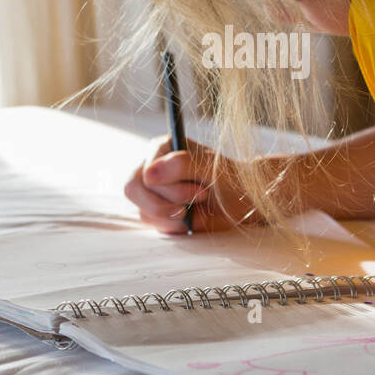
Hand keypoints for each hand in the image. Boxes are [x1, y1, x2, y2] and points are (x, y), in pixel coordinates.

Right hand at [122, 135, 254, 234]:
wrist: (240, 198)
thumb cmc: (228, 178)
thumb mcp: (210, 168)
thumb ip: (181, 165)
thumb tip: (149, 173)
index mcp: (161, 147)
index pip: (145, 172)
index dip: (170, 188)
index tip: (201, 192)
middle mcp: (151, 166)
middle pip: (133, 190)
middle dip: (165, 205)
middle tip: (194, 205)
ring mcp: (150, 190)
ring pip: (143, 210)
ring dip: (173, 216)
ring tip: (197, 209)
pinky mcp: (154, 210)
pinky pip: (152, 223)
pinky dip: (174, 226)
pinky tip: (191, 218)